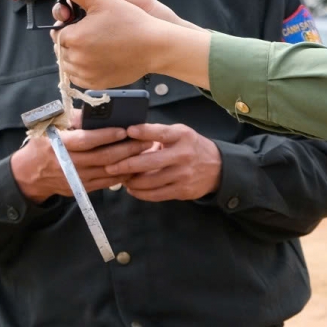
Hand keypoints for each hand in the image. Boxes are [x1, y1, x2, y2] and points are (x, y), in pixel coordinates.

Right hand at [9, 124, 142, 202]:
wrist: (29, 173)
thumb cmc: (43, 143)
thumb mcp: (51, 126)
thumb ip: (72, 118)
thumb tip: (97, 112)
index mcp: (58, 144)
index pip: (86, 140)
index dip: (106, 136)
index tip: (125, 130)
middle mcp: (67, 163)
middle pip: (102, 157)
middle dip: (127, 149)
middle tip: (145, 141)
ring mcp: (75, 178)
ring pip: (108, 172)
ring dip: (129, 163)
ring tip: (145, 152)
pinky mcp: (80, 188)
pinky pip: (106, 183)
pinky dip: (122, 175)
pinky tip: (134, 167)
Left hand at [47, 0, 211, 88]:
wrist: (156, 47)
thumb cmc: (132, 22)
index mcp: (74, 37)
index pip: (58, 31)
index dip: (69, 25)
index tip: (85, 23)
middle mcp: (76, 59)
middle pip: (62, 48)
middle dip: (72, 40)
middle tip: (93, 33)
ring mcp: (86, 74)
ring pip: (69, 64)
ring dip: (77, 55)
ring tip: (98, 45)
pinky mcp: (96, 84)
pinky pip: (80, 78)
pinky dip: (85, 69)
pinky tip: (100, 58)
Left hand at [98, 122, 223, 200]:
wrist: (217, 167)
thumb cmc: (190, 147)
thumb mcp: (179, 133)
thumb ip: (157, 133)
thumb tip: (127, 133)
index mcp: (182, 136)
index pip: (160, 133)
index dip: (143, 132)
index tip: (127, 131)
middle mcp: (183, 155)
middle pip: (149, 162)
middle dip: (125, 165)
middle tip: (109, 166)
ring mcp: (183, 175)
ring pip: (149, 182)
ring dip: (131, 181)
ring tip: (120, 178)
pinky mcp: (183, 190)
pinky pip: (156, 195)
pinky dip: (140, 193)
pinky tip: (132, 189)